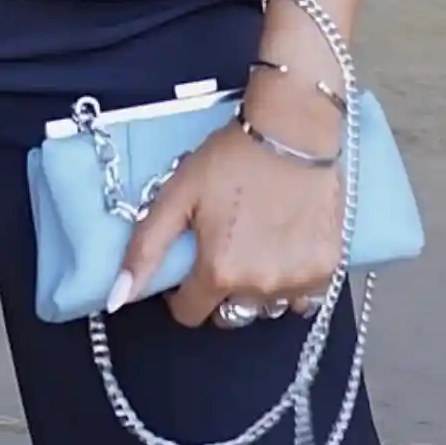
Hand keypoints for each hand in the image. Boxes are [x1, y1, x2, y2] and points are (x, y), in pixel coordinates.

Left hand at [114, 115, 341, 328]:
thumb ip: (145, 251)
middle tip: (225, 250)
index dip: (182, 293)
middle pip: (230, 314)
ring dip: (257, 288)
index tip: (190, 264)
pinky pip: (304, 297)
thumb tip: (118, 300)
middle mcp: (260, 285)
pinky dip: (292, 283)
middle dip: (220, 291)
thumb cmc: (231, 159)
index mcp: (219, 271)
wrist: (292, 130)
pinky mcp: (327, 268)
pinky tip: (286, 250)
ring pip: (266, 307)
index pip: (190, 313)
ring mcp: (298, 280)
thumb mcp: (176, 196)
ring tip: (257, 246)